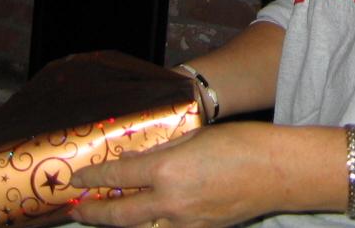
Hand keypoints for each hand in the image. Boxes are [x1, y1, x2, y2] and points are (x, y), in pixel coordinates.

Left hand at [71, 122, 292, 227]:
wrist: (279, 171)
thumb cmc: (242, 143)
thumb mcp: (196, 135)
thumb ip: (162, 150)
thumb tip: (135, 160)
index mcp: (167, 170)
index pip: (116, 178)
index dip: (91, 180)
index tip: (75, 180)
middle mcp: (170, 202)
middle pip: (119, 215)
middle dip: (92, 213)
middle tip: (76, 209)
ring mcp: (184, 223)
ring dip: (122, 222)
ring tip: (109, 214)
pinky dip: (153, 225)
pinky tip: (150, 217)